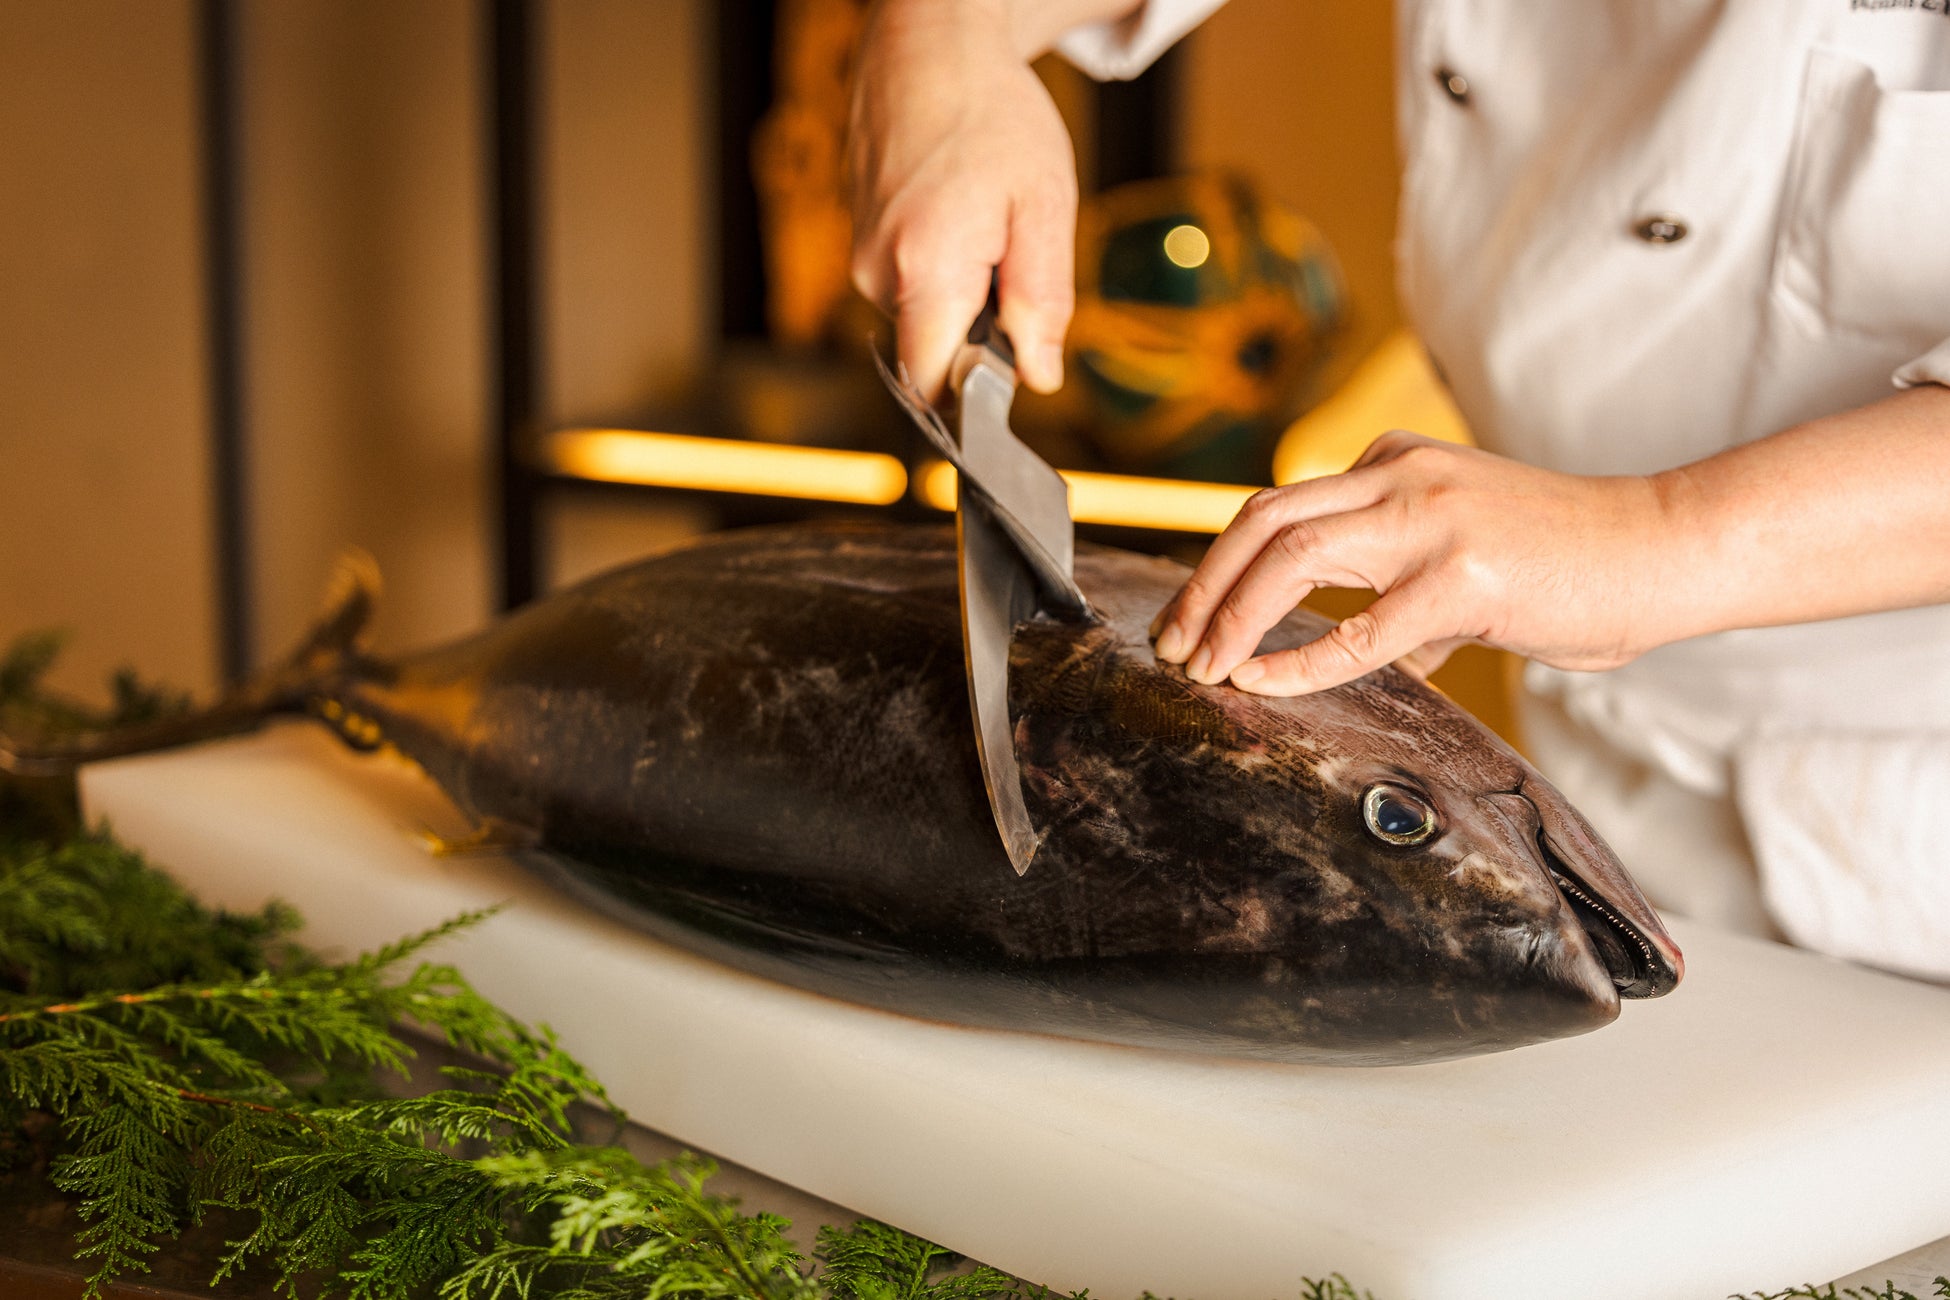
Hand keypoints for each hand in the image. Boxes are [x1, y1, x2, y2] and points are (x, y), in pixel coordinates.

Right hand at [848, 0, 1093, 397]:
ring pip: (924, 317)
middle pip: (933, 352)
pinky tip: (962, 214)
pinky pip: (910, 284)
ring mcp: (863, 256)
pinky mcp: (862, 242)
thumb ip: (1042, 302)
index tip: (1008, 380)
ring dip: (965, 294)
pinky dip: (944, 268)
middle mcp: (878, 272)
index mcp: (925, 269)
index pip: (933, 386)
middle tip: (1013, 262)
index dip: (973, 400)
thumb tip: (1038, 378)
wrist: (930, 47)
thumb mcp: (1043, 207)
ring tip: (987, 224)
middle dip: (979, 333)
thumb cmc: (992, 116)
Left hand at [1149, 432, 1687, 695]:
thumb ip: (1404, 592)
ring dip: (1231, 617)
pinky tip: (1264, 685)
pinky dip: (1297, 662)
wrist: (1666, 549)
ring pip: (1290, 557)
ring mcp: (1430, 521)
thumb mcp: (1467, 554)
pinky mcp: (1463, 578)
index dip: (1218, 563)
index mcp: (1394, 464)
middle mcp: (1401, 477)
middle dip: (1201, 587)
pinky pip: (1358, 630)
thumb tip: (1360, 648)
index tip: (1188, 616)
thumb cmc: (1575, 562)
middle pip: (1261, 520)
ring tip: (1202, 668)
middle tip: (1169, 644)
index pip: (1277, 507)